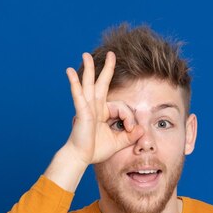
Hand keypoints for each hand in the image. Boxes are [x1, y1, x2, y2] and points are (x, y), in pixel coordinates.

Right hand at [63, 51, 143, 165]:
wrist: (80, 157)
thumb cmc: (96, 150)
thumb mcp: (118, 142)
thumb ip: (130, 135)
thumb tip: (142, 129)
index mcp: (103, 112)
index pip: (121, 106)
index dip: (129, 117)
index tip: (131, 129)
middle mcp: (94, 107)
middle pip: (101, 83)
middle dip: (107, 68)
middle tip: (111, 54)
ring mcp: (87, 107)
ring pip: (89, 84)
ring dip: (89, 69)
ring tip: (85, 54)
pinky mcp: (81, 111)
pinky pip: (78, 95)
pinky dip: (74, 83)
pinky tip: (70, 71)